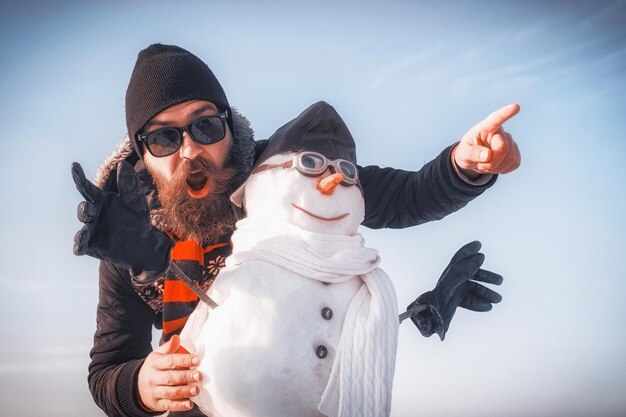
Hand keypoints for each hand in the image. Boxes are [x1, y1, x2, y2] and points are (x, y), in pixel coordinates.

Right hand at [71, 160, 172, 282]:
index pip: (87, 188)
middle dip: (83, 209)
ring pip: (81, 230)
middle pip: (83, 209)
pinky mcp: (90, 246)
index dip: (80, 177)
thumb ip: (129, 185)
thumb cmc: (136, 219)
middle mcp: (93, 214)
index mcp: (101, 200)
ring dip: (81, 231)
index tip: (75, 165)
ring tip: (83, 234)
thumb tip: (123, 164)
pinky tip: (79, 246)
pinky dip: (79, 246)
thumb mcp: (135, 202)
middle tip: (88, 208)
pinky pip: (80, 246)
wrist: (142, 244)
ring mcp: (90, 230)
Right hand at [138, 335, 201, 411]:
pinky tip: (189, 403)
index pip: (170, 361)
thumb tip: (177, 338)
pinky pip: (168, 405)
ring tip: (196, 390)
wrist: (136, 386)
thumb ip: (168, 347)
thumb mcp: (157, 356)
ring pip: (169, 392)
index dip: (184, 360)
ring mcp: (154, 392)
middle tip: (198, 375)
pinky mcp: (157, 404)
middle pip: (170, 377)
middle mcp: (154, 378)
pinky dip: (179, 405)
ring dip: (184, 391)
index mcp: (155, 364)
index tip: (197, 360)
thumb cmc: (153, 369)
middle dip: (185, 376)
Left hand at [406, 241, 502, 339]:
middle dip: (486, 277)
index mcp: (450, 273)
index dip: (469, 250)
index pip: (460, 257)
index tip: (478, 244)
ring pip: (473, 289)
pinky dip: (479, 303)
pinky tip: (488, 307)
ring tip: (498, 299)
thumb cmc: (439, 299)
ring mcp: (453, 291)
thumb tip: (481, 257)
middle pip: (472, 274)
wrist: (430, 317)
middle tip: (500, 281)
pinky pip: (469, 300)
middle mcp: (452, 280)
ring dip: (486, 293)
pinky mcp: (454, 302)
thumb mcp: (453, 282)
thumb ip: (466, 269)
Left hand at [453, 104, 520, 175]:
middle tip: (481, 164)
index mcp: (485, 128)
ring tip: (486, 164)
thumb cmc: (467, 152)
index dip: (505, 113)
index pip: (496, 119)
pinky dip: (503, 169)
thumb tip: (488, 155)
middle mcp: (500, 132)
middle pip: (503, 147)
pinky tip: (496, 166)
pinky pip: (515, 163)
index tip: (515, 107)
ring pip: (511, 157)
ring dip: (496, 167)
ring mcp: (510, 141)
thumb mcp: (463, 154)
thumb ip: (472, 153)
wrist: (474, 160)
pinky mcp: (516, 152)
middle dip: (492, 161)